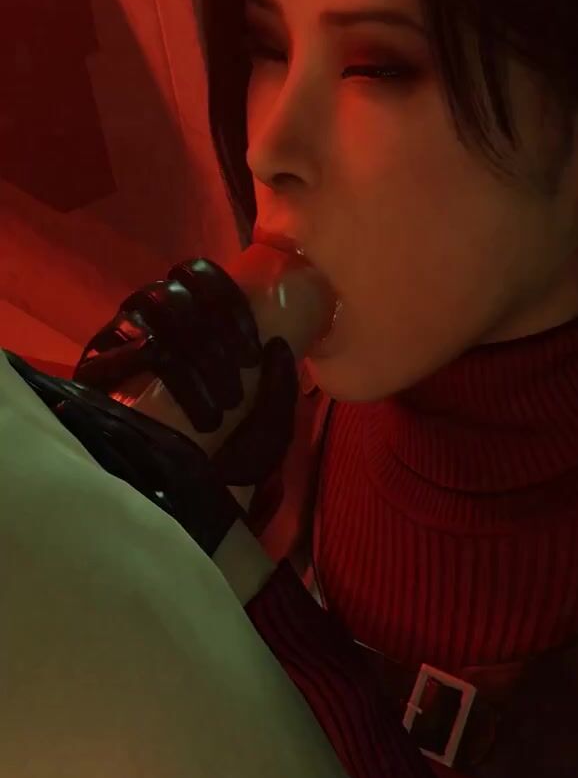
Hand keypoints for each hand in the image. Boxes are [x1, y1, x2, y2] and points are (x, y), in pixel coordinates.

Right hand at [72, 245, 335, 489]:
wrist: (183, 502)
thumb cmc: (228, 459)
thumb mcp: (268, 431)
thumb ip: (282, 392)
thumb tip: (277, 344)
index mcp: (194, 319)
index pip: (199, 275)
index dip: (228, 300)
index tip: (256, 352)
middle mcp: (153, 321)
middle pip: (177, 295)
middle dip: (215, 342)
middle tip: (237, 394)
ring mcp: (121, 341)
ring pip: (152, 314)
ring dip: (194, 361)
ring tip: (215, 413)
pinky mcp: (95, 370)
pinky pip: (122, 349)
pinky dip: (160, 373)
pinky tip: (187, 410)